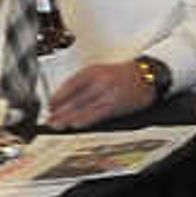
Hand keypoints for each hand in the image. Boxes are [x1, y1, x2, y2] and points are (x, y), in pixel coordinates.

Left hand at [39, 54, 156, 130]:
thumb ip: (84, 84)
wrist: (146, 76)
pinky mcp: (115, 106)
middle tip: (49, 119)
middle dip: (60, 110)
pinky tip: (75, 124)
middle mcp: (100, 81)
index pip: (71, 84)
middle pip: (75, 98)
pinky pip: (96, 114)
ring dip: (68, 118)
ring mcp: (108, 94)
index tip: (49, 105)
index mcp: (93, 71)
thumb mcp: (101, 72)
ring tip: (57, 124)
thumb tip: (65, 98)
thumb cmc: (123, 75)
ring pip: (83, 108)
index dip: (58, 96)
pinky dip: (84, 120)